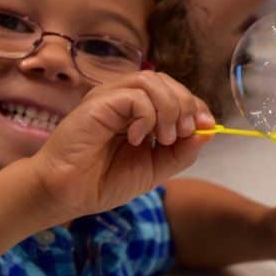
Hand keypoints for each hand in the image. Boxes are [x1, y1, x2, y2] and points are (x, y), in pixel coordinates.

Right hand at [29, 72, 214, 218]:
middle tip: (180, 135)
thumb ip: (180, 152)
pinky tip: (135, 138)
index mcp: (136, 111)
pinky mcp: (98, 103)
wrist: (67, 194)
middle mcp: (122, 99)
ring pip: (152, 81)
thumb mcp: (154, 169)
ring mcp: (109, 98)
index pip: (173, 92)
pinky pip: (135, 96)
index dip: (195, 105)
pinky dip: (146, 116)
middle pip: (166, 81)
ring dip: (168, 109)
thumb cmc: (102, 182)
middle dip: (185, 105)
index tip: (206, 125)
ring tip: (162, 138)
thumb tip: (208, 131)